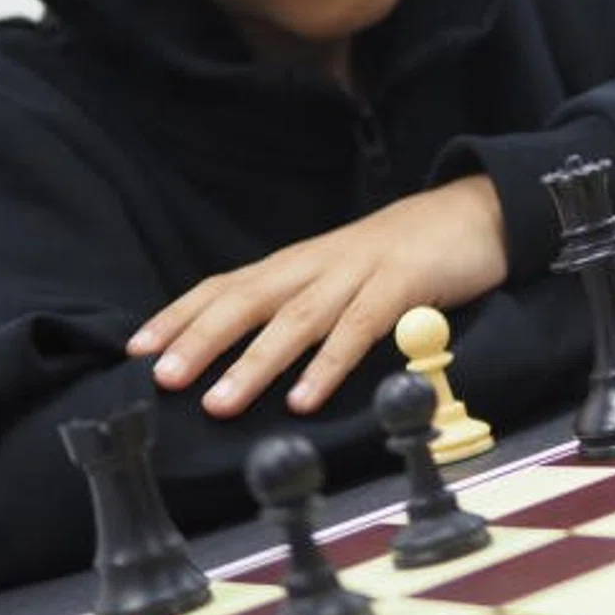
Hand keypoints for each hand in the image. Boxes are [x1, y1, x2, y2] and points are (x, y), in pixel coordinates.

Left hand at [127, 175, 507, 416]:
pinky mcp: (403, 285)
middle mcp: (319, 263)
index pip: (227, 284)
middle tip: (161, 378)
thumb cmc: (406, 254)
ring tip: (219, 403)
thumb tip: (247, 351)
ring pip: (297, 318)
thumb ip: (302, 304)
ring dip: (254, 361)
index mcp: (300, 263)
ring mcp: (360, 272)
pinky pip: (360, 327)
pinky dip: (329, 363)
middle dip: (200, 338)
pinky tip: (304, 398)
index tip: (136, 349)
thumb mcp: (343, 274)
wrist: (478, 212)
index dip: (181, 314)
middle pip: (249, 298)